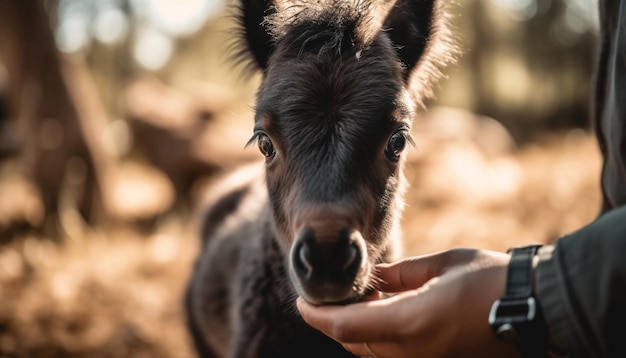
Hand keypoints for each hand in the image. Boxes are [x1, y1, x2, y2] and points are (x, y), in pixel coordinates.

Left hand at [296, 248, 521, 357]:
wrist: (534, 309)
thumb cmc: (489, 280)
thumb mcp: (438, 267)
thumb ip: (398, 276)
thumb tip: (372, 281)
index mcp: (409, 323)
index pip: (343, 327)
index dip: (315, 314)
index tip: (301, 300)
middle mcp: (411, 351)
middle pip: (352, 341)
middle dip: (333, 319)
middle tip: (331, 291)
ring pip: (370, 350)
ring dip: (354, 327)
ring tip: (358, 296)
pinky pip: (391, 352)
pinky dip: (375, 334)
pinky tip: (382, 309)